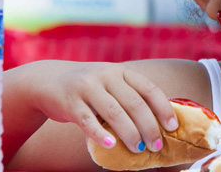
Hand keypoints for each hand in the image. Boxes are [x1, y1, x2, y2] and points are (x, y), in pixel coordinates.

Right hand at [26, 60, 178, 153]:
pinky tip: (111, 145)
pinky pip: (88, 121)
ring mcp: (87, 87)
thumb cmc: (88, 88)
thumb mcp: (109, 83)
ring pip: (114, 113)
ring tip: (138, 149)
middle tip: (157, 146)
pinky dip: (100, 135)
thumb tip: (156, 123)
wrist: (47, 80)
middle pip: (135, 103)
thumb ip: (128, 96)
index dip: (163, 108)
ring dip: (129, 133)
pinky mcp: (69, 102)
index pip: (149, 89)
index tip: (173, 127)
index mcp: (122, 72)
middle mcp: (107, 76)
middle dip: (149, 126)